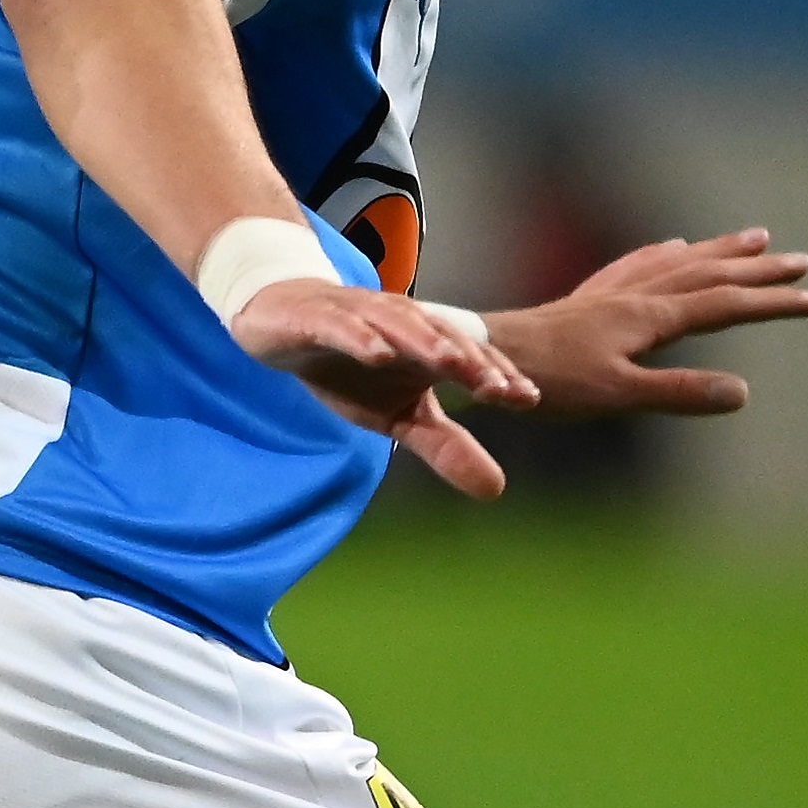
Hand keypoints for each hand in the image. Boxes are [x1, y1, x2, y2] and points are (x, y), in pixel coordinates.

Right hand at [231, 279, 536, 497]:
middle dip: (470, 359)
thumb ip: (444, 445)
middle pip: (441, 337)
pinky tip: (378, 355)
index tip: (526, 398)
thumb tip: (496, 490)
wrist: (281, 320)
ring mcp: (360, 316)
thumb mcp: (396, 414)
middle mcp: (400, 323)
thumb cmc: (347, 366)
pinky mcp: (318, 317)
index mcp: (425, 344)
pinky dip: (361, 338)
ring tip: (449, 363)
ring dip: (425, 341)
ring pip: (398, 325)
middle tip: (497, 385)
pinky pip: (342, 326)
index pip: (468, 357)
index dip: (496, 374)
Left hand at [484, 229, 807, 418]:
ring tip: (753, 238)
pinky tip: (669, 247)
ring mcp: (609, 295)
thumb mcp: (618, 394)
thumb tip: (743, 392)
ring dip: (718, 252)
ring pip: (676, 264)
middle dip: (757, 270)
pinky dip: (663, 255)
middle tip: (802, 261)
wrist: (481, 356)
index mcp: (650, 317)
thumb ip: (679, 393)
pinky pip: (635, 267)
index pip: (727, 305)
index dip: (773, 303)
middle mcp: (634, 297)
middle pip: (708, 275)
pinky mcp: (584, 302)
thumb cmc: (545, 382)